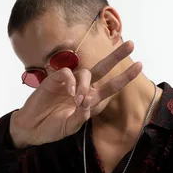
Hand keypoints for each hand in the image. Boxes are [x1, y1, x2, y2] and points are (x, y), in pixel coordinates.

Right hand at [9, 41, 141, 147]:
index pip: (111, 86)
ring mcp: (68, 83)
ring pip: (86, 73)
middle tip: (131, 44)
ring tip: (78, 99)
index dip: (124, 76)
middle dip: (116, 56)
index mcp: (90, 100)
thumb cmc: (53, 128)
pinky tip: (70, 92)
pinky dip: (72, 81)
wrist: (32, 128)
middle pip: (102, 69)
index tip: (140, 65)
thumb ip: (80, 117)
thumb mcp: (70, 127)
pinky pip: (67, 73)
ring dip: (86, 84)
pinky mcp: (54, 80)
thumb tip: (88, 104)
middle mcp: (82, 88)